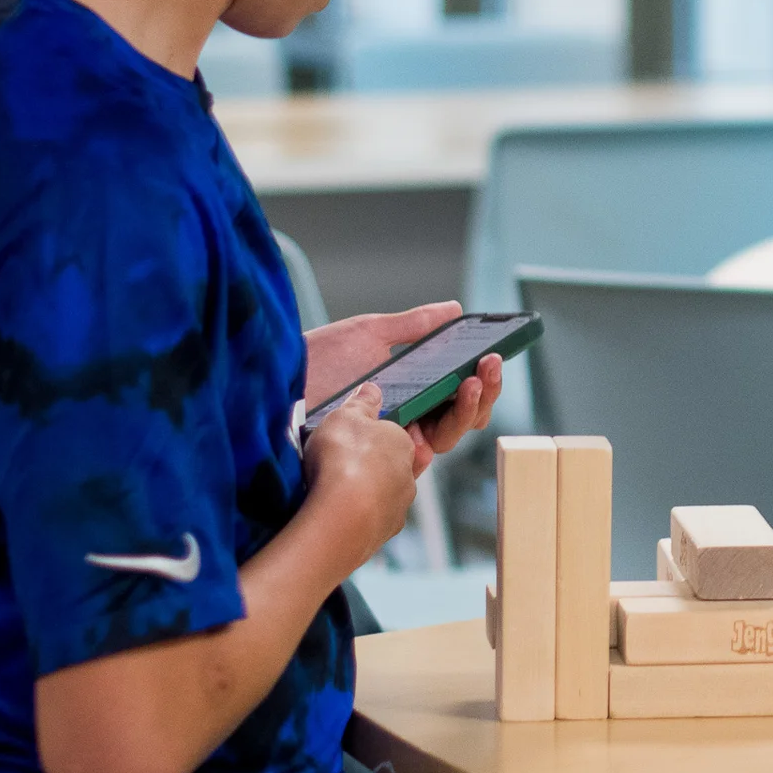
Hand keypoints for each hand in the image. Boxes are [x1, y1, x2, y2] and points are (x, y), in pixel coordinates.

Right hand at [300, 385, 418, 569]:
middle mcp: (407, 479)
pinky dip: (353, 520)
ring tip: (329, 494)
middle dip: (367, 468)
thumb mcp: (345, 416)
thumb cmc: (343, 460)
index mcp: (404, 444)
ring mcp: (396, 511)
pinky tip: (332, 517)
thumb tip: (373, 389)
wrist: (339, 520)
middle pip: (388, 468)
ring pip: (380, 498)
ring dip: (360, 496)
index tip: (348, 439)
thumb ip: (361, 403)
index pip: (393, 435)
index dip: (370, 436)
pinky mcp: (380, 538)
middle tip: (336, 466)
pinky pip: (367, 523)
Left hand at [303, 303, 503, 474]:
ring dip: (465, 412)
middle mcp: (407, 419)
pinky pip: (407, 463)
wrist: (278, 378)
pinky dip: (424, 447)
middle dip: (484, 394)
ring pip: (444, 439)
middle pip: (460, 419)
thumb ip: (415, 325)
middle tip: (488, 367)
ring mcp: (390, 440)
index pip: (460, 395)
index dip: (483, 380)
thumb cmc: (320, 358)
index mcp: (413, 391)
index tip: (494, 356)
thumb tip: (454, 309)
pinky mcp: (371, 457)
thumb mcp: (372, 333)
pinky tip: (431, 427)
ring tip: (471, 384)